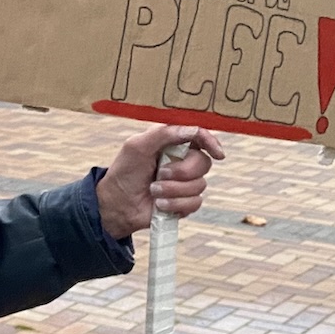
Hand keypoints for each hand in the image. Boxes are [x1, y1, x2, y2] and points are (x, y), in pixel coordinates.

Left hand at [94, 125, 225, 238]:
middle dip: (182, 171)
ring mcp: (184, 183)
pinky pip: (195, 203)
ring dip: (173, 190)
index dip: (211, 143)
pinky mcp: (184, 202)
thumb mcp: (137, 146)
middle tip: (160, 174)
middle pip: (203, 163)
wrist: (117, 204)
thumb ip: (162, 134)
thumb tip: (191, 130)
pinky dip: (175, 204)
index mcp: (172, 143)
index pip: (199, 137)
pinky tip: (160, 204)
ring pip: (200, 185)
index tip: (217, 153)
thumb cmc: (124, 172)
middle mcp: (181, 161)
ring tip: (154, 191)